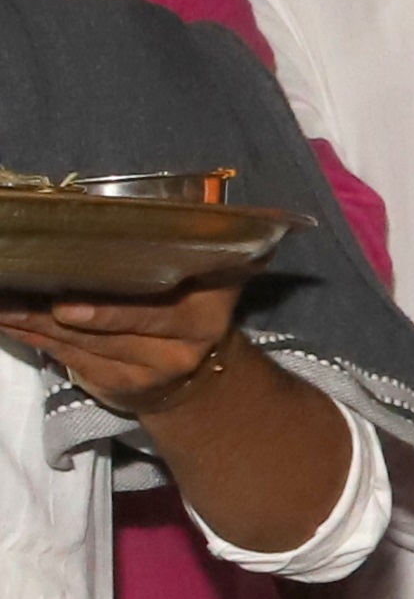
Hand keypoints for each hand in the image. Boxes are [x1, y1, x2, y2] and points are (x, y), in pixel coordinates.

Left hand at [1, 270, 254, 417]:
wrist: (196, 372)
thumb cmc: (185, 303)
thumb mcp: (200, 275)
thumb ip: (179, 248)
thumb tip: (113, 211)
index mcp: (208, 306)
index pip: (159, 308)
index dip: (113, 310)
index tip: (68, 305)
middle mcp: (187, 343)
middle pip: (113, 327)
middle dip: (60, 312)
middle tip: (15, 297)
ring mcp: (153, 370)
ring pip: (84, 343)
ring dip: (35, 321)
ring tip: (3, 303)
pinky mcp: (121, 386)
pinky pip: (70, 358)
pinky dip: (34, 338)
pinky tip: (8, 322)